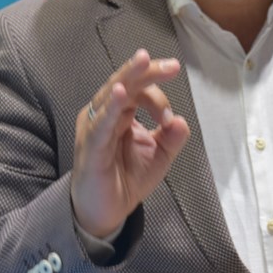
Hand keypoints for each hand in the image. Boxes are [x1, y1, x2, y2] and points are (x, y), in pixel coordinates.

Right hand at [71, 49, 190, 237]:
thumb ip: (172, 139)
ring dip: (129, 77)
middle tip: (171, 65)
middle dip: (147, 70)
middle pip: (126, 83)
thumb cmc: (127, 179)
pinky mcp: (90, 145)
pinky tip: (120, 92)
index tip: (170, 119)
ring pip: (111, 94)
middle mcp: (106, 114)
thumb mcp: (159, 157)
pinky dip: (111, 106)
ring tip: (142, 60)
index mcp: (122, 113)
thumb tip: (182, 122)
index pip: (140, 91)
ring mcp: (95, 127)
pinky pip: (101, 122)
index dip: (159, 98)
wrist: (105, 212)